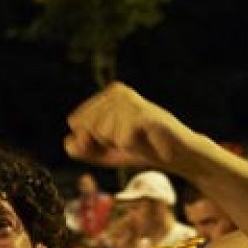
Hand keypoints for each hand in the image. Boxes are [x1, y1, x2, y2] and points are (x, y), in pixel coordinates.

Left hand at [64, 83, 190, 169]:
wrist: (178, 156)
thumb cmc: (141, 150)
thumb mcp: (105, 152)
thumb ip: (82, 149)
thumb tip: (69, 142)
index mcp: (106, 94)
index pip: (75, 122)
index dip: (93, 140)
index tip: (116, 139)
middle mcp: (117, 91)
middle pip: (88, 128)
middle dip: (106, 143)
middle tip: (131, 140)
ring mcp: (130, 100)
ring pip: (102, 133)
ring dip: (122, 145)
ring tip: (140, 140)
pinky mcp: (143, 114)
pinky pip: (121, 140)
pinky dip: (133, 148)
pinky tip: (147, 141)